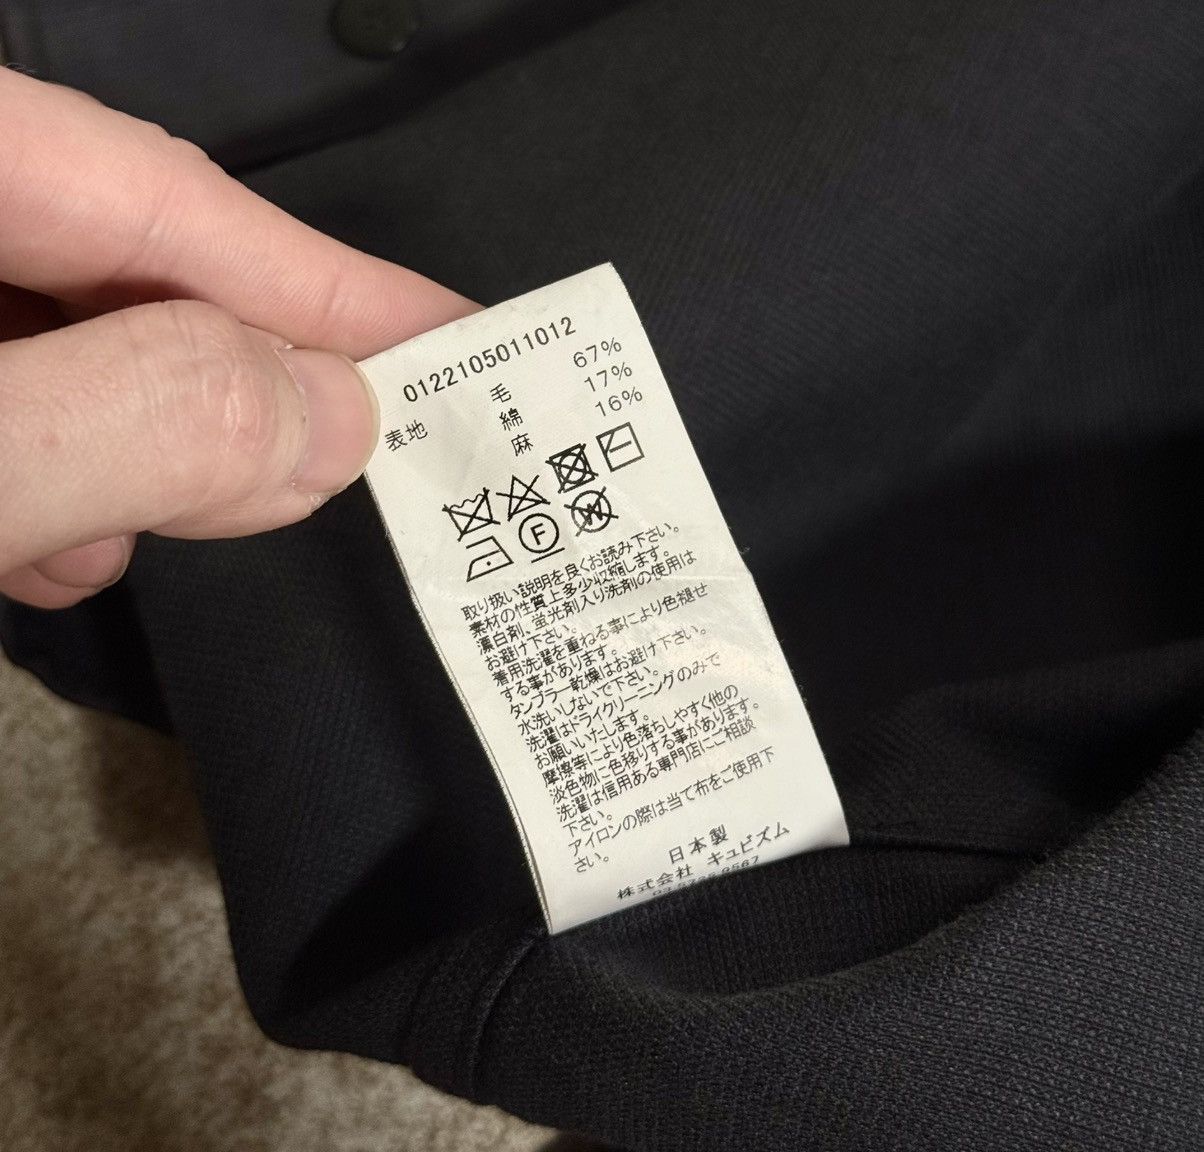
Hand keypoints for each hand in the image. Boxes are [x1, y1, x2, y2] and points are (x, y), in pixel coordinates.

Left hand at [0, 68, 473, 608]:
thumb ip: (141, 422)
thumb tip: (328, 414)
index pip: (172, 195)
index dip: (331, 280)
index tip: (458, 344)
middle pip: (126, 263)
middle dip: (232, 385)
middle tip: (324, 470)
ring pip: (72, 340)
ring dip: (136, 451)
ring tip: (141, 532)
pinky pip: (9, 397)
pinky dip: (56, 475)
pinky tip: (53, 545)